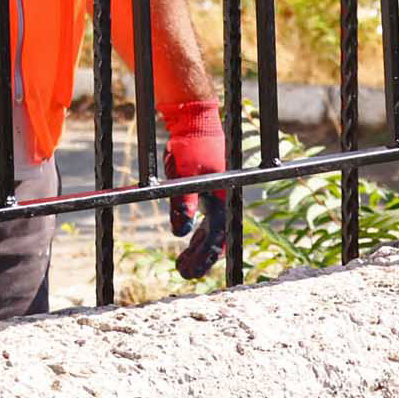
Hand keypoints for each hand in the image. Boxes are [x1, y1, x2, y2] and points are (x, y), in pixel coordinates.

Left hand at [162, 97, 235, 280]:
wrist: (194, 123)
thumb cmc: (190, 147)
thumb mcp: (182, 176)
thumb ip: (181, 204)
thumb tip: (179, 232)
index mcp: (218, 200)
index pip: (215, 237)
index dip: (204, 258)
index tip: (191, 273)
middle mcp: (219, 201)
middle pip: (213, 238)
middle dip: (199, 258)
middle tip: (183, 275)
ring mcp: (212, 196)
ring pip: (208, 230)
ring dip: (196, 248)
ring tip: (181, 265)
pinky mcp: (203, 191)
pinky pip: (203, 219)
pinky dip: (195, 232)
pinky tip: (186, 239)